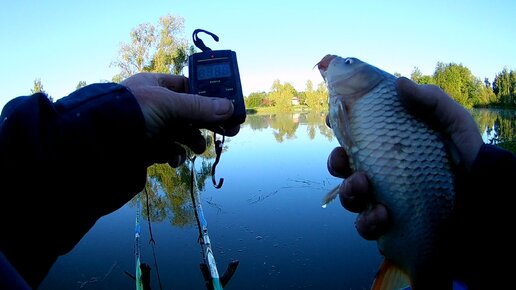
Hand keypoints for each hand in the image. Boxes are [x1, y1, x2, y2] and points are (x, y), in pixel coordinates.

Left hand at [121, 72, 239, 166]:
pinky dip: (175, 154)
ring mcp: (151, 127)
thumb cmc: (131, 113)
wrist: (98, 145)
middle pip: (190, 112)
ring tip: (198, 148)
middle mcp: (154, 105)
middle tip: (231, 130)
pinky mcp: (148, 148)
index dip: (208, 95)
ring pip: (183, 133)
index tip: (226, 105)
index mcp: (156, 85)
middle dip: (208, 122)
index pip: (188, 86)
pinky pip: (170, 150)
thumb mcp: (168, 104)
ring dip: (193, 141)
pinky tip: (173, 158)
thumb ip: (199, 107)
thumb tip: (229, 107)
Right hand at [326, 77, 482, 239]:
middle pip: (342, 166)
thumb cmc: (466, 156)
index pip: (353, 133)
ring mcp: (380, 198)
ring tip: (364, 185)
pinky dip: (368, 220)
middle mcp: (378, 171)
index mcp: (386, 145)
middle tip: (344, 157)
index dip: (337, 124)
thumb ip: (431, 100)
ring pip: (349, 197)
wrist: (483, 195)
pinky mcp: (388, 224)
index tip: (331, 118)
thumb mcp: (453, 122)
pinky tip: (383, 214)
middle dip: (336, 161)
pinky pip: (365, 225)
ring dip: (349, 191)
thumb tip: (400, 83)